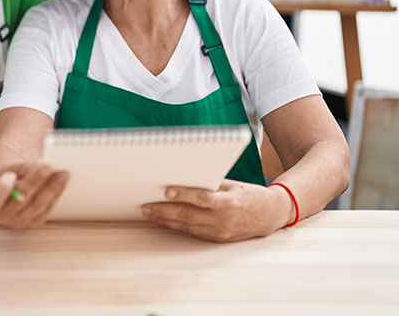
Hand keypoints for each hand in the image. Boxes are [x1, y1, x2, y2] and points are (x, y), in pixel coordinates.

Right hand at [0, 163, 68, 229]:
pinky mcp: (34, 223)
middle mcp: (3, 216)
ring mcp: (19, 222)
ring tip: (62, 174)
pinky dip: (55, 193)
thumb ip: (21, 169)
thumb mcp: (8, 169)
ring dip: (52, 188)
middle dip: (35, 181)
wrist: (13, 191)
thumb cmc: (8, 178)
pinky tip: (61, 181)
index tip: (11, 175)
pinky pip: (47, 208)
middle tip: (47, 167)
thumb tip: (40, 167)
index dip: (3, 189)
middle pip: (20, 199)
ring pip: (38, 205)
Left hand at [141, 179, 292, 241]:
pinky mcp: (217, 239)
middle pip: (189, 215)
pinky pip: (192, 232)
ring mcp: (220, 232)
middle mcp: (223, 220)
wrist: (270, 215)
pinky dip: (176, 226)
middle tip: (145, 206)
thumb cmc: (248, 194)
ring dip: (165, 220)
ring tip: (148, 213)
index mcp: (228, 202)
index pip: (202, 198)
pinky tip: (163, 220)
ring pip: (187, 226)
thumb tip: (183, 176)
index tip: (165, 191)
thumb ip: (210, 183)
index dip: (183, 195)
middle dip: (164, 210)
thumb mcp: (232, 184)